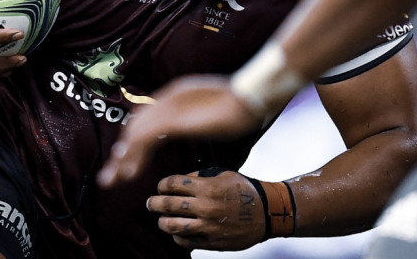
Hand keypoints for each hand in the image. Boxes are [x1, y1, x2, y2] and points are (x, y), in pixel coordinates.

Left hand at [98, 75, 262, 187]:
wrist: (251, 98)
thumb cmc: (243, 106)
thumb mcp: (216, 113)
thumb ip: (201, 117)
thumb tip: (201, 123)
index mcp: (178, 95)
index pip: (147, 117)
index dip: (135, 139)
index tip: (127, 159)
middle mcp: (168, 98)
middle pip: (135, 125)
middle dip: (123, 151)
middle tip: (112, 174)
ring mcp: (168, 106)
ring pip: (134, 134)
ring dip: (122, 159)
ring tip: (112, 180)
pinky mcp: (171, 119)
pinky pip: (144, 140)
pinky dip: (134, 157)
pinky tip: (129, 174)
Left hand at [148, 170, 265, 250]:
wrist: (267, 213)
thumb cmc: (243, 190)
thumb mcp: (223, 174)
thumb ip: (199, 175)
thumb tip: (178, 181)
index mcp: (207, 187)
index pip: (172, 184)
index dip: (162, 185)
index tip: (160, 187)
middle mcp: (205, 207)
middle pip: (168, 205)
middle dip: (154, 203)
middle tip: (150, 203)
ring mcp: (208, 226)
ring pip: (172, 226)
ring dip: (162, 222)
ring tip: (161, 219)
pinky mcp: (212, 242)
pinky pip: (185, 242)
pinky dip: (177, 237)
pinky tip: (177, 232)